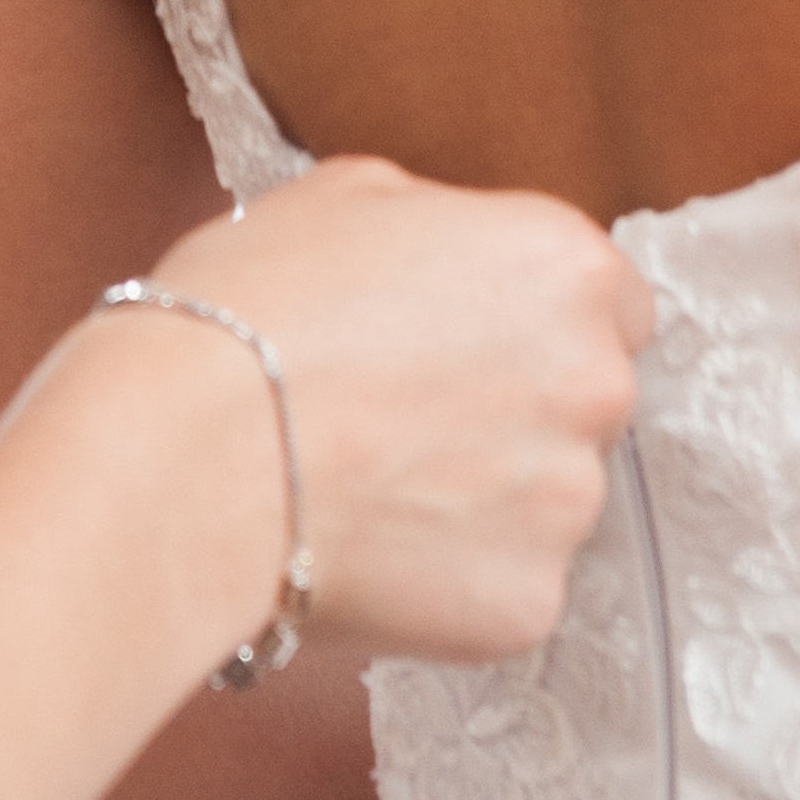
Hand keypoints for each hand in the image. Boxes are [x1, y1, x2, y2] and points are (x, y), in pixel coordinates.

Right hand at [146, 160, 654, 664]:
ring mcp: (571, 500)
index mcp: (565, 265)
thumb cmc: (247, 318)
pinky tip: (371, 554)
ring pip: (548, 501)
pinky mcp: (530, 601)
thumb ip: (440, 220)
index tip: (475, 347)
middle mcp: (596, 379)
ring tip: (373, 490)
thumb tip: (444, 247)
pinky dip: (450, 583)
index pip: (611, 301)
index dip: (535, 324)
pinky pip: (508, 590)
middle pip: (586, 401)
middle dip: (517, 411)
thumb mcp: (346, 198)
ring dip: (485, 500)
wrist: (187, 459)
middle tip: (408, 423)